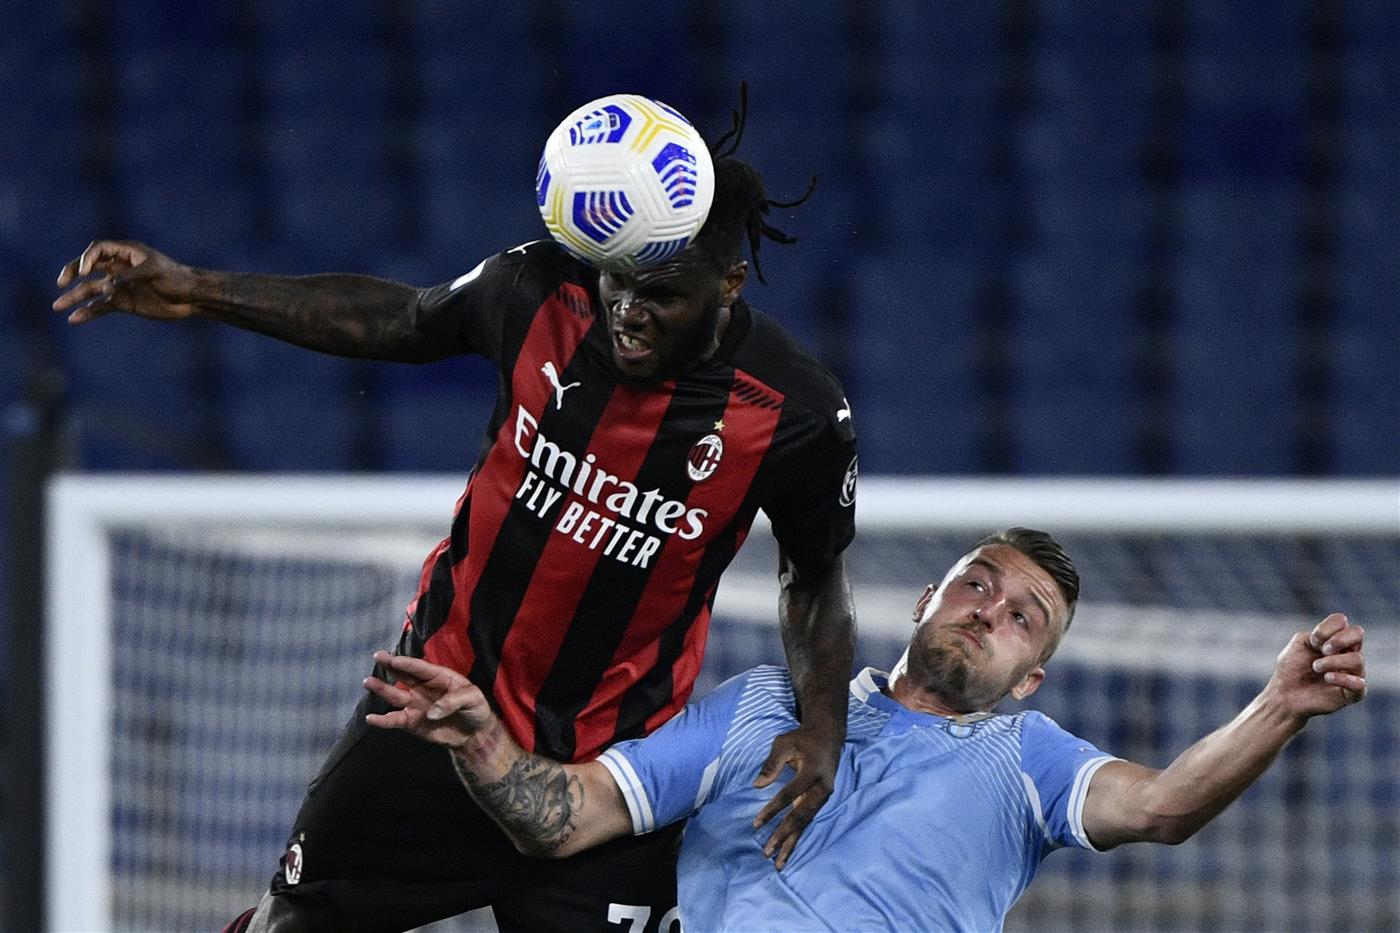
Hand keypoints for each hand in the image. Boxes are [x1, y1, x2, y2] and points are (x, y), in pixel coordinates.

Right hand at [53, 239, 198, 323]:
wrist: (191, 298)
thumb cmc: (175, 278)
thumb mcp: (154, 272)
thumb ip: (131, 276)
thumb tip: (108, 285)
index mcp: (127, 253)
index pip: (98, 250)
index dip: (88, 259)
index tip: (85, 272)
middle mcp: (119, 268)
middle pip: (88, 267)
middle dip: (72, 273)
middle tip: (61, 283)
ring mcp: (120, 286)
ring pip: (90, 289)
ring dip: (74, 297)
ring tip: (57, 306)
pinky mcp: (123, 302)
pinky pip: (101, 306)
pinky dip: (88, 312)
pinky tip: (75, 319)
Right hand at [362, 651, 496, 749]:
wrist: (474, 733)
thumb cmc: (476, 709)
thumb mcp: (473, 698)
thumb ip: (453, 701)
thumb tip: (431, 713)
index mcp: (439, 676)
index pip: (421, 667)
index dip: (408, 663)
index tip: (394, 659)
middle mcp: (423, 687)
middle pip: (403, 674)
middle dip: (390, 665)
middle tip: (378, 656)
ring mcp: (415, 704)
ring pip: (395, 695)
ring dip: (381, 689)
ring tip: (367, 682)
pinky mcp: (411, 722)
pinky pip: (394, 720)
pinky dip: (382, 721)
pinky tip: (370, 719)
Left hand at [751, 722, 841, 868]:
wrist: (829, 737)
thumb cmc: (803, 739)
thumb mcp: (784, 743)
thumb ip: (771, 763)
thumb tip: (757, 785)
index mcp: (812, 772)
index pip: (789, 795)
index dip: (772, 810)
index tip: (756, 824)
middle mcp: (822, 788)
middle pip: (800, 816)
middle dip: (783, 835)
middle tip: (767, 852)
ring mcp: (824, 797)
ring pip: (806, 823)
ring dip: (792, 843)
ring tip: (778, 863)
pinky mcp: (821, 801)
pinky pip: (808, 821)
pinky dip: (798, 836)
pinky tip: (788, 850)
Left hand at [1268, 613, 1365, 718]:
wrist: (1284, 694)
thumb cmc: (1291, 669)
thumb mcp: (1299, 643)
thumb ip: (1317, 634)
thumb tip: (1334, 640)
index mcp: (1334, 640)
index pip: (1342, 621)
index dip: (1326, 628)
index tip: (1312, 641)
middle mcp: (1347, 654)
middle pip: (1358, 632)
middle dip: (1338, 639)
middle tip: (1322, 650)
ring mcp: (1352, 673)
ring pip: (1358, 659)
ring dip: (1332, 661)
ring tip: (1316, 668)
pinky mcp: (1352, 693)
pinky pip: (1360, 684)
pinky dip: (1342, 678)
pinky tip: (1327, 678)